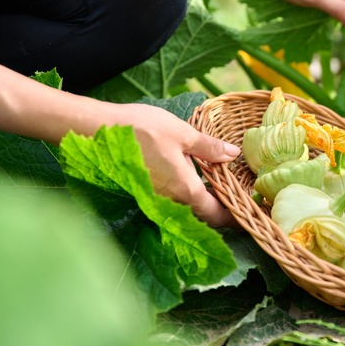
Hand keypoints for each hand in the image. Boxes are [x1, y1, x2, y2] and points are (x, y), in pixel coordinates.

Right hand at [116, 104, 240, 227]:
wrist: (94, 131)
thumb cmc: (140, 129)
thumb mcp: (183, 134)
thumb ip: (209, 148)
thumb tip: (233, 154)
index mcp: (186, 190)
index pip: (217, 215)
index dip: (235, 216)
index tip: (250, 213)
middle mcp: (171, 202)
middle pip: (204, 217)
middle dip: (223, 212)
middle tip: (240, 201)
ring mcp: (156, 200)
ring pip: (188, 211)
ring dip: (205, 205)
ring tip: (222, 191)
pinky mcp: (145, 193)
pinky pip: (173, 203)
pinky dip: (188, 197)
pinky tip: (194, 181)